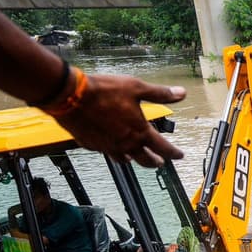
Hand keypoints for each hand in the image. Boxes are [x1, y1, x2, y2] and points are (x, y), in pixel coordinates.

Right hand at [53, 73, 185, 167]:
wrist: (70, 96)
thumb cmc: (104, 91)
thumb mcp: (137, 87)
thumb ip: (160, 94)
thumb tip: (181, 94)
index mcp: (140, 132)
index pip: (163, 148)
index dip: (174, 153)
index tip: (179, 155)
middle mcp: (126, 144)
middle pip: (146, 159)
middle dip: (155, 161)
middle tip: (160, 163)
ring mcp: (108, 147)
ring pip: (125, 159)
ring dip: (134, 159)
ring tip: (137, 158)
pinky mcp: (92, 145)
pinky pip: (107, 152)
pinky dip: (114, 152)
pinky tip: (113, 148)